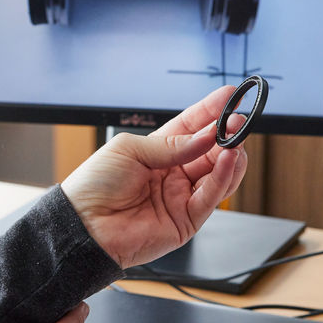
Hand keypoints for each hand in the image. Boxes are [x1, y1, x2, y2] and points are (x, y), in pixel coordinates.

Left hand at [61, 85, 248, 267]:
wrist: (84, 225)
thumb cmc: (95, 185)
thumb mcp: (130, 150)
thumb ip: (170, 145)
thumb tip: (205, 137)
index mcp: (156, 153)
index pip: (191, 128)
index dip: (211, 112)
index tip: (230, 96)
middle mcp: (172, 174)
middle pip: (210, 151)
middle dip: (226, 134)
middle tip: (239, 120)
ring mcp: (181, 197)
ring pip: (218, 174)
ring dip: (231, 155)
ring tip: (237, 138)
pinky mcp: (186, 221)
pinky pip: (211, 197)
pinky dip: (223, 177)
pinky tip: (229, 158)